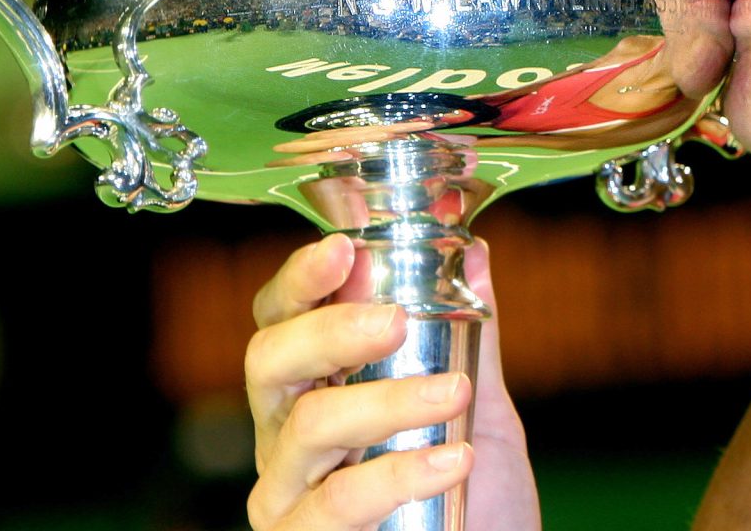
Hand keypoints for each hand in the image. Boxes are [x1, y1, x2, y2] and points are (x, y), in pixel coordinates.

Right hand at [245, 235, 540, 529]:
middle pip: (270, 360)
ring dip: (389, 401)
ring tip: (453, 395)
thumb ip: (471, 334)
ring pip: (310, 425)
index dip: (302, 279)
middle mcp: (284, 434)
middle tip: (394, 322)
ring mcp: (285, 492)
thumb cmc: (474, 494)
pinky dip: (397, 474)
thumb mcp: (480, 407)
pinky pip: (336, 500)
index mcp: (315, 386)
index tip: (345, 249)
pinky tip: (453, 461)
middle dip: (331, 329)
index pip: (282, 318)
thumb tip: (475, 253)